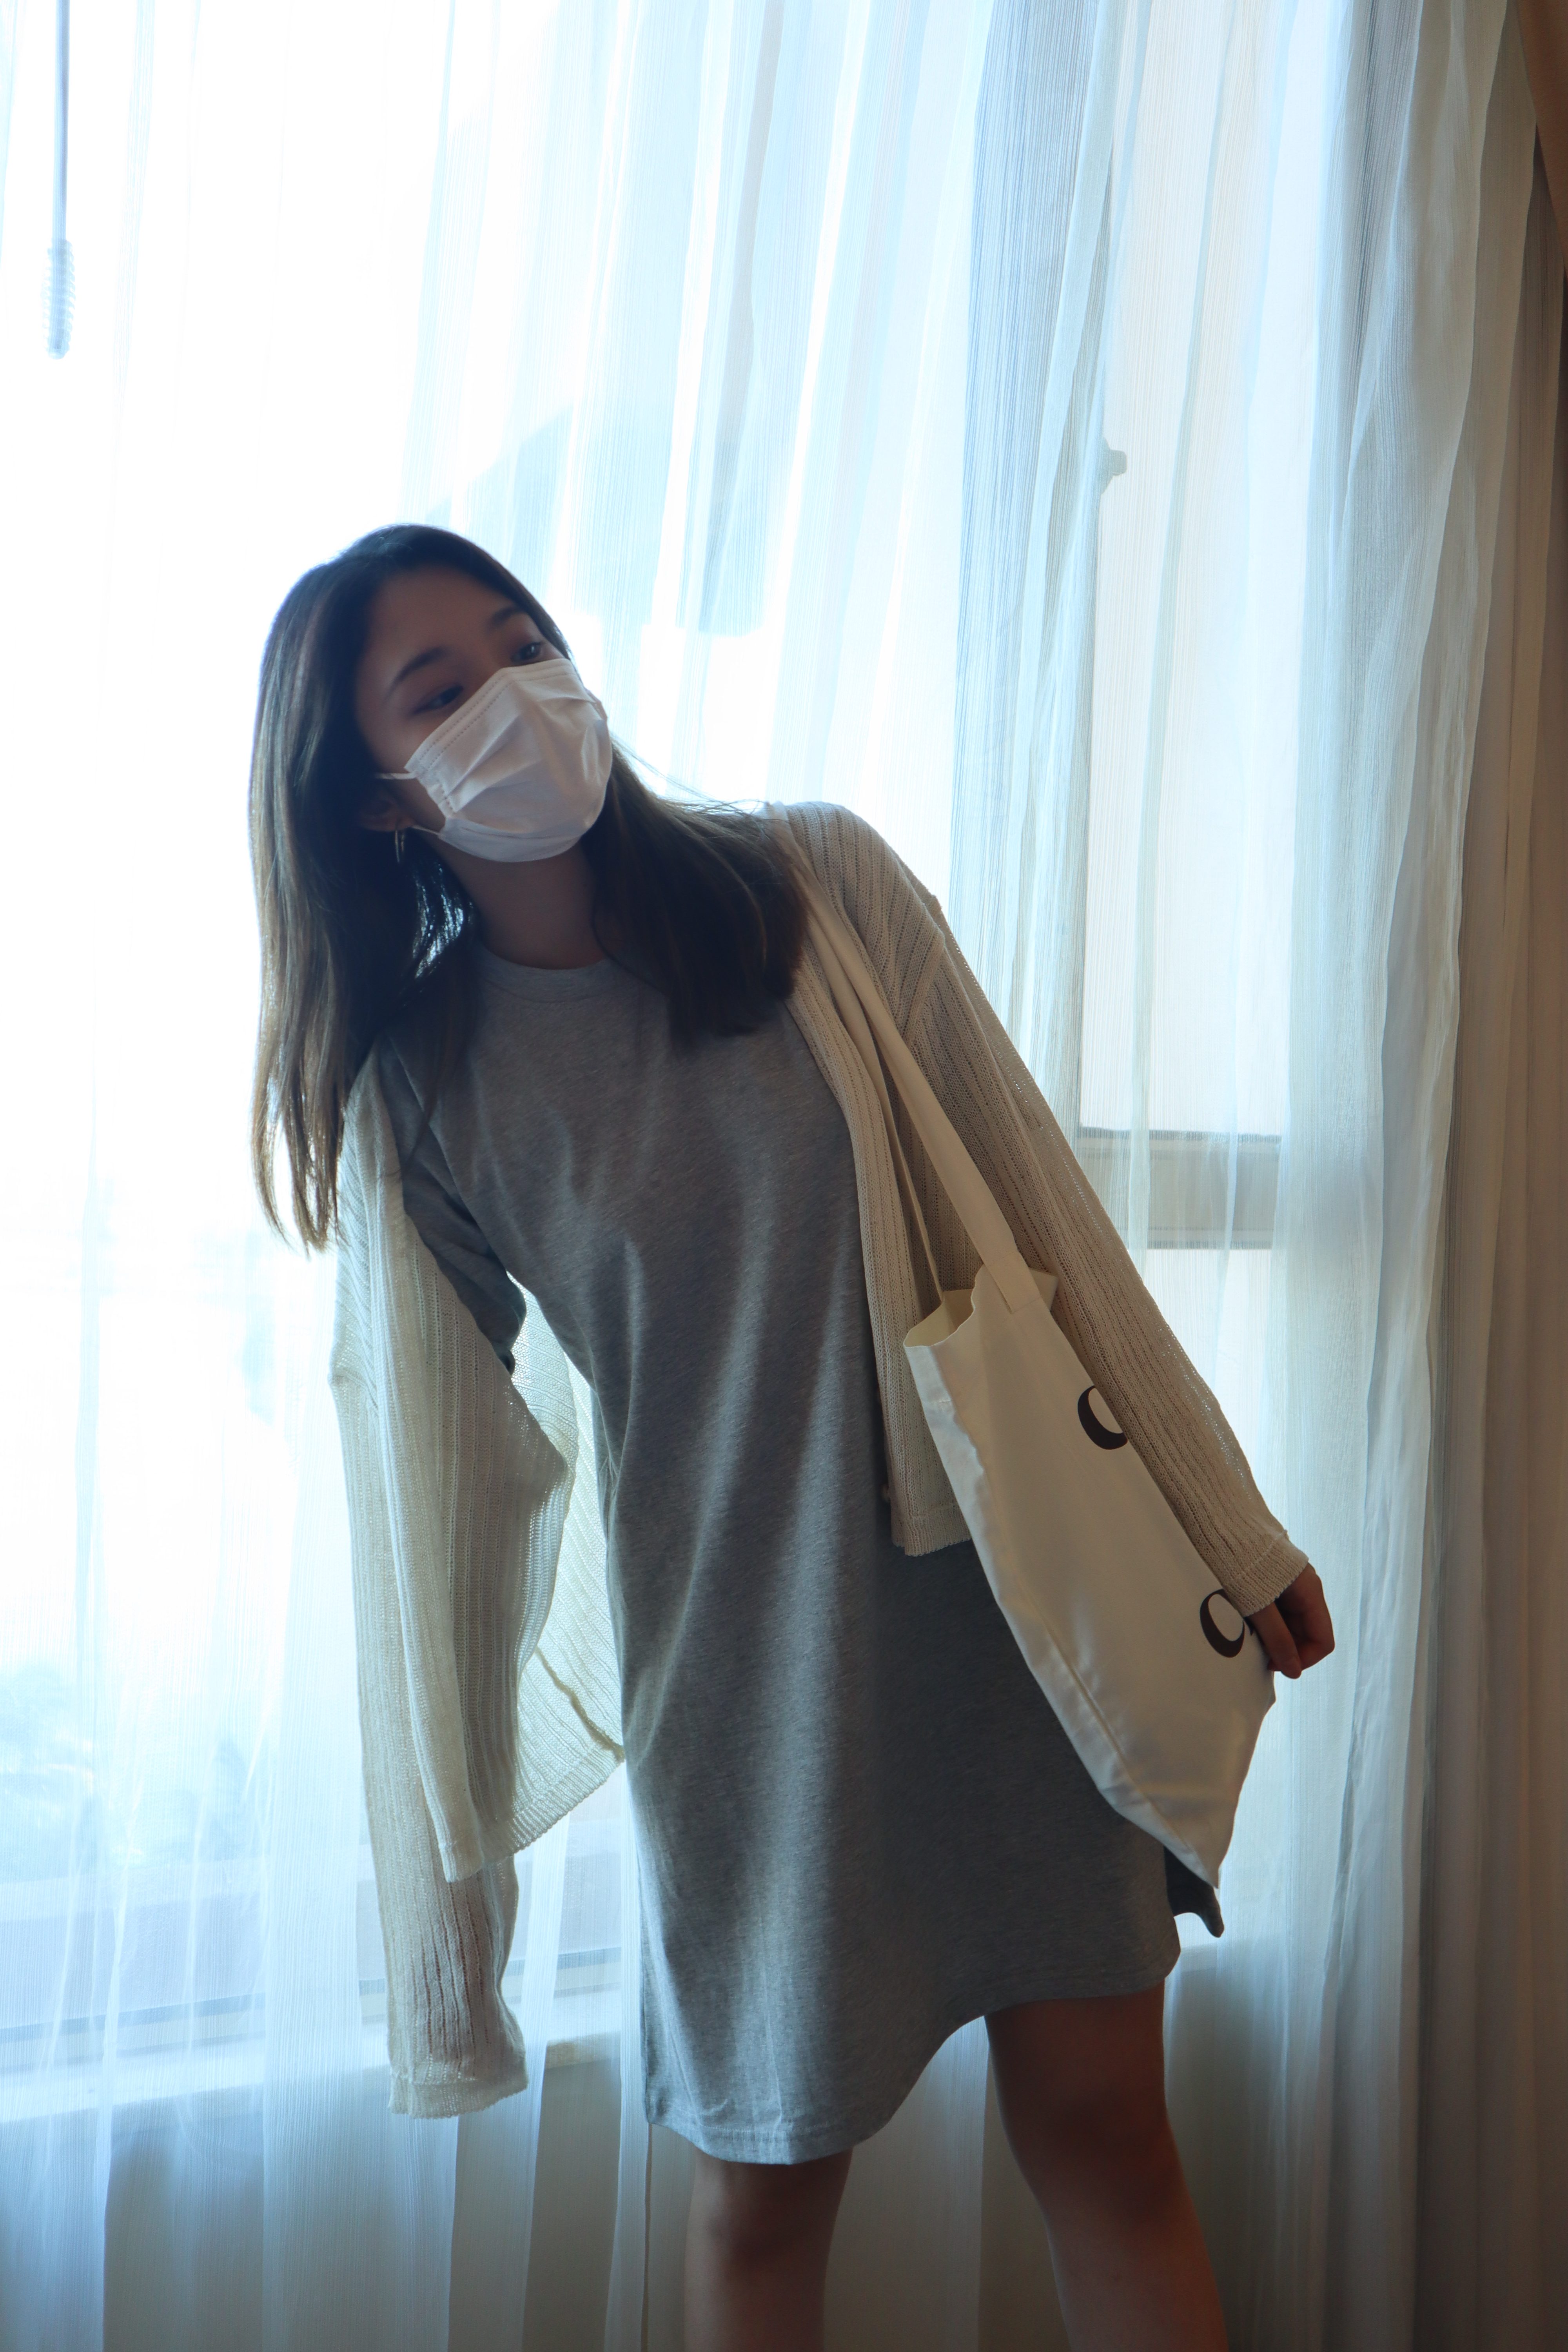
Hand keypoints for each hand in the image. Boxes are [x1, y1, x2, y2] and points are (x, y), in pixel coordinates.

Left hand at [1247, 1565, 1333, 1679]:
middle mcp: (1305, 1588)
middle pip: (1306, 1633)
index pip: (1323, 1641)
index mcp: (1311, 1591)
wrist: (1219, 1522)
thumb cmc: (1240, 1560)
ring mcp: (1290, 1584)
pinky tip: (1244, 1620)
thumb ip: (1278, 1638)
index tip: (1272, 1664)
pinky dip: (1264, 1621)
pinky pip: (1276, 1611)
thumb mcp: (1259, 1606)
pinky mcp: (1273, 1581)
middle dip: (1284, 1647)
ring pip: (1289, 1624)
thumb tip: (1294, 1672)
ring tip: (1245, 1633)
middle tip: (1254, 1650)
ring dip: (1272, 1635)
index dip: (1301, 1659)